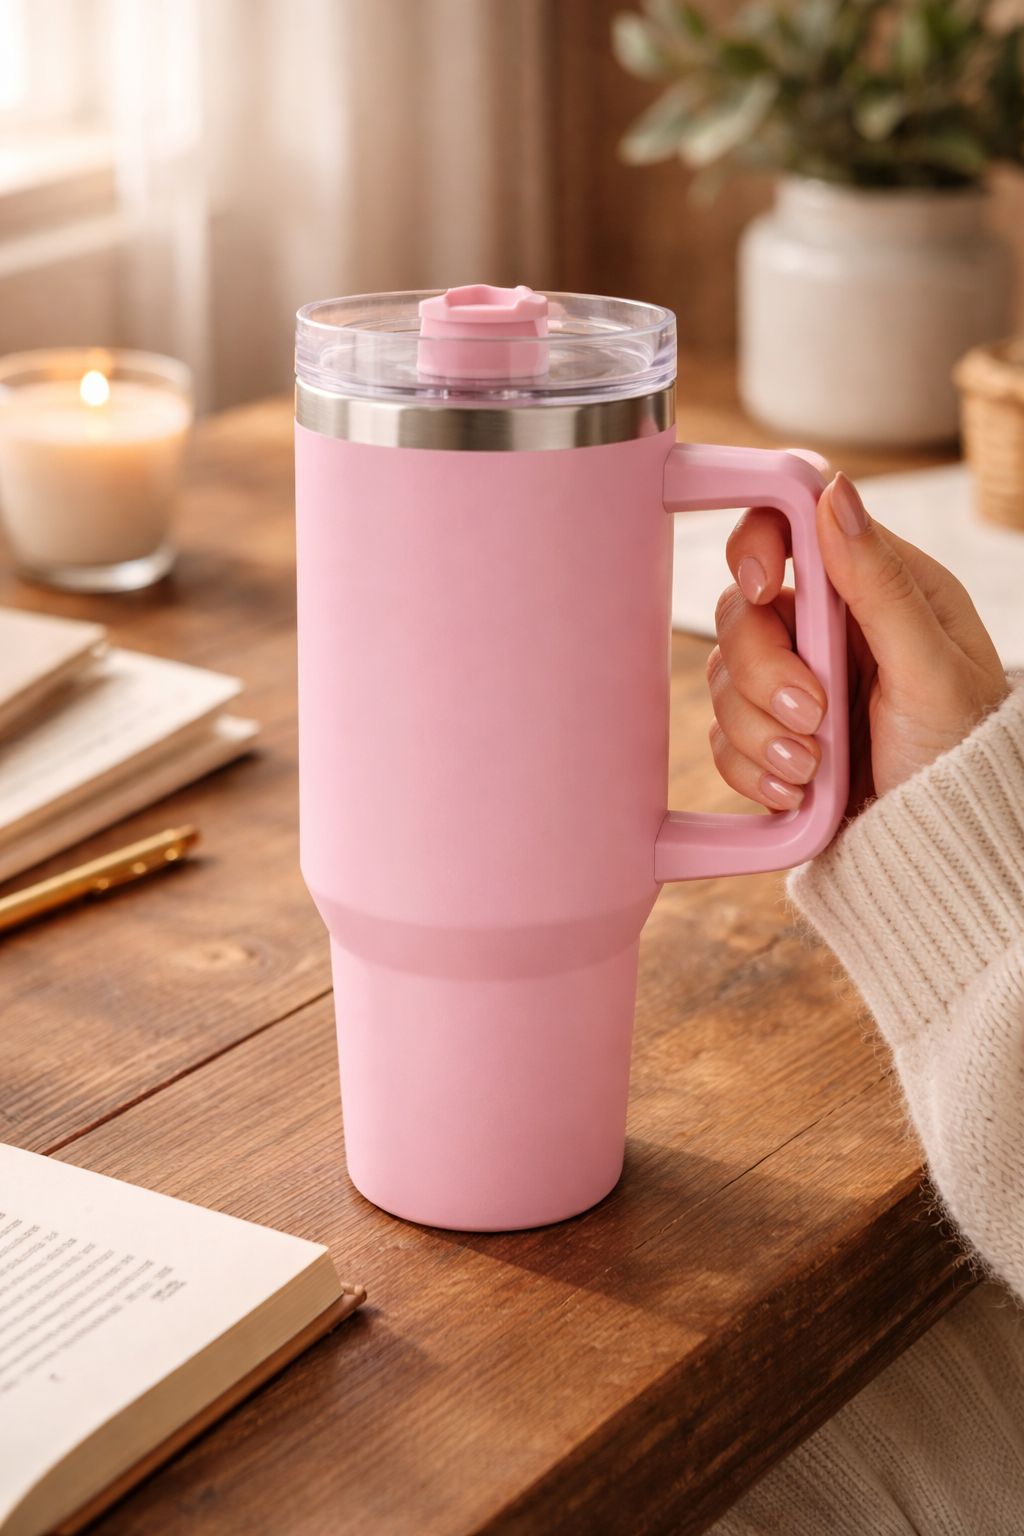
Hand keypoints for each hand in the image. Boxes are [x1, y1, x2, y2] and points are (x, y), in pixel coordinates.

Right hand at [708, 471, 1008, 814]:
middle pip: (740, 614)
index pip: (788, 530)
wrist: (944, 846)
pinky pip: (723, 739)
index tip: (765, 589)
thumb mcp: (931, 665)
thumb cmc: (963, 751)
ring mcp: (794, 683)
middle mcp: (826, 628)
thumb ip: (878, 581)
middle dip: (765, 673)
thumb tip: (835, 492)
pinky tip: (798, 790)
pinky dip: (753, 769)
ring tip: (814, 768)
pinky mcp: (771, 737)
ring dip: (761, 731)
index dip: (758, 549)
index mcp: (871, 588)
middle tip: (814, 717)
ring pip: (722, 680)